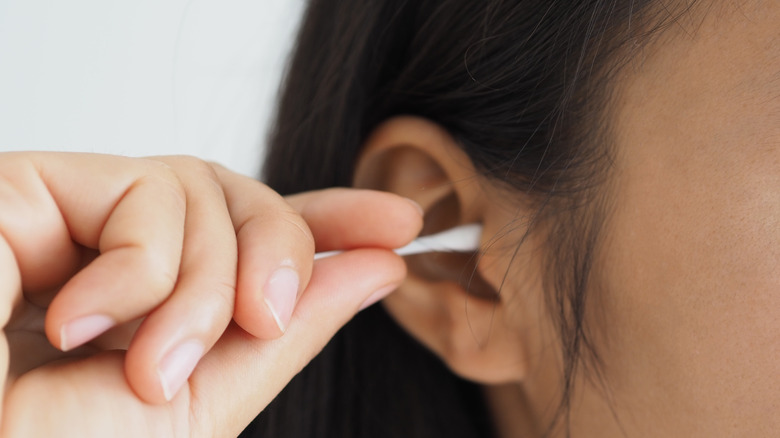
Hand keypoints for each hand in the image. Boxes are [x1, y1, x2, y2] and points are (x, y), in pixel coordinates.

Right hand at [0, 152, 421, 436]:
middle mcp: (109, 252)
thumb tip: (374, 268)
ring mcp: (67, 215)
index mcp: (150, 303)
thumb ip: (289, 331)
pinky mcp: (24, 188)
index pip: (250, 236)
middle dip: (277, 252)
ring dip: (201, 289)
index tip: (398, 225)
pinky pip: (141, 192)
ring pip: (200, 189)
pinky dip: (141, 271)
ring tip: (149, 365)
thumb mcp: (202, 404)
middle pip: (236, 196)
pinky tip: (81, 325)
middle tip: (265, 324)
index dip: (327, 221)